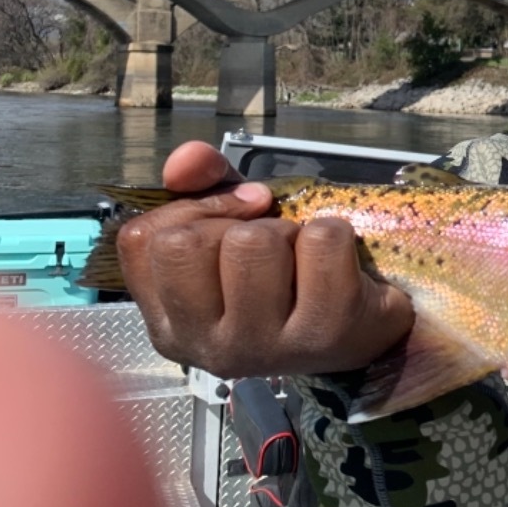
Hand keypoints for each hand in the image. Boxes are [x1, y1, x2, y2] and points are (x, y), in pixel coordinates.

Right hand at [117, 140, 413, 377]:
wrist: (364, 328)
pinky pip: (320, 241)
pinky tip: (339, 264)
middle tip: (270, 247)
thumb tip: (187, 158)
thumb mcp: (232, 234)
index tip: (230, 219)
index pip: (143, 239)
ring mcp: (267, 347)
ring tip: (302, 259)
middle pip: (190, 243)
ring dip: (286, 231)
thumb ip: (198, 189)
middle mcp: (209, 348)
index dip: (190, 210)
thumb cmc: (286, 281)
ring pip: (251, 242)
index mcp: (171, 326)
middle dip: (236, 225)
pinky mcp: (327, 331)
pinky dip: (336, 233)